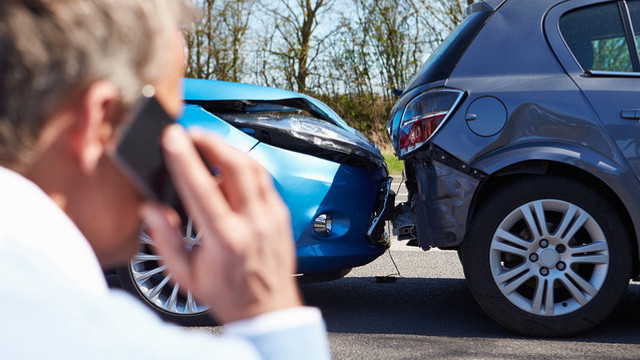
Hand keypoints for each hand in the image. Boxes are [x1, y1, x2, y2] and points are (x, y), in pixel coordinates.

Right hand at [140, 124, 301, 323]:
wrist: (267, 309)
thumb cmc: (227, 294)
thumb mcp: (185, 275)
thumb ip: (165, 239)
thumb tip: (150, 209)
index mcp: (225, 239)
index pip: (202, 188)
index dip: (184, 158)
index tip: (172, 137)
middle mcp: (253, 223)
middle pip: (235, 166)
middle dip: (210, 141)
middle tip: (190, 133)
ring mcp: (271, 216)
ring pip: (253, 167)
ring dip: (228, 149)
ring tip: (207, 144)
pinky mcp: (281, 213)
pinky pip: (264, 179)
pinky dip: (244, 166)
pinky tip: (229, 166)